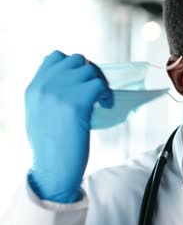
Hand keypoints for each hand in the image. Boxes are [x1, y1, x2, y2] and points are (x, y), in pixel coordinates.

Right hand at [25, 50, 112, 202]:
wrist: (52, 168)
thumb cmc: (49, 146)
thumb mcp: (38, 113)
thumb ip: (48, 93)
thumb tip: (70, 80)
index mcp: (33, 88)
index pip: (55, 57)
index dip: (73, 65)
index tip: (81, 80)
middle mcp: (44, 86)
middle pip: (76, 60)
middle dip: (90, 72)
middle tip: (96, 89)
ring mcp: (60, 93)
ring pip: (90, 70)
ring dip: (100, 83)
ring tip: (101, 99)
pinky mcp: (77, 103)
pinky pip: (99, 85)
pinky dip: (107, 94)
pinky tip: (106, 105)